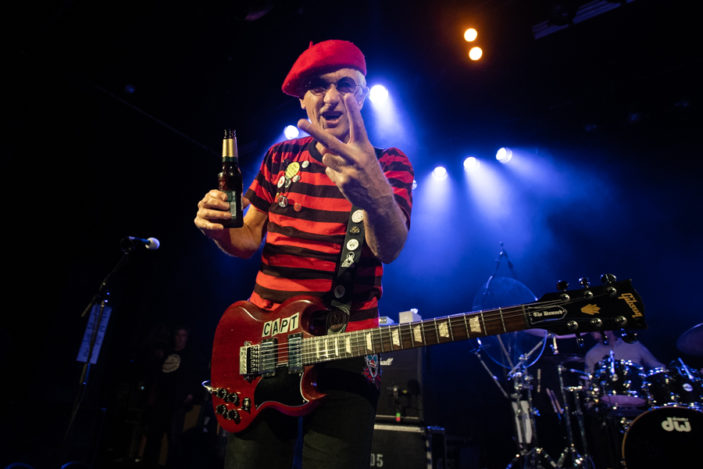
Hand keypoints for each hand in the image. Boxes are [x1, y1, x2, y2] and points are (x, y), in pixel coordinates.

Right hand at [194, 190, 249, 240]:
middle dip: (219, 204)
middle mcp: (203, 204)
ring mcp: (201, 213)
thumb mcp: (235, 207)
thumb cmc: (227, 214)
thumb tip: (247, 201)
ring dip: (218, 214)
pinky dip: (213, 226)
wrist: (222, 228)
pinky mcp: (200, 223)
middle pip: (209, 202)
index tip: (226, 198)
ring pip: (207, 213)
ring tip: (229, 216)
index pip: (212, 193)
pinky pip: (205, 224)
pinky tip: (221, 227)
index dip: (218, 194)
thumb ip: (240, 203)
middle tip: (228, 207)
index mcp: (210, 197)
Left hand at [297, 94, 393, 209]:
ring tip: (347, 168)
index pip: (358, 126)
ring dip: (332, 160)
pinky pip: (329, 170)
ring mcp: (348, 170)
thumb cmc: (368, 172)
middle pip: (330, 141)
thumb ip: (342, 148)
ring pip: (327, 157)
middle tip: (300, 122)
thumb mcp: (363, 156)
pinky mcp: (342, 182)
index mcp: (365, 147)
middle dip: (314, 131)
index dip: (352, 111)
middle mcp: (356, 157)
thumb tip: (320, 146)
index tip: (347, 95)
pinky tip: (347, 179)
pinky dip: (335, 173)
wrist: (378, 198)